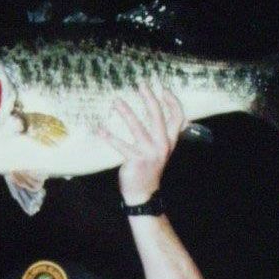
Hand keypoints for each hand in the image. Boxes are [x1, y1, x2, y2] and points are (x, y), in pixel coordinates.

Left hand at [98, 85, 184, 205]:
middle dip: (149, 98)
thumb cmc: (148, 168)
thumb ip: (160, 135)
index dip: (172, 102)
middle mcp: (162, 145)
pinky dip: (109, 137)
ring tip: (116, 102)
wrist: (143, 193)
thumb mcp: (159, 151)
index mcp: (170, 142)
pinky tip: (100, 130)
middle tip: (141, 85)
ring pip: (137, 127)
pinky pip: (120, 145)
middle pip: (158, 117)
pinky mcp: (136, 160)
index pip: (178, 117)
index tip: (163, 90)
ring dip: (126, 112)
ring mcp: (149, 153)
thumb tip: (155, 114)